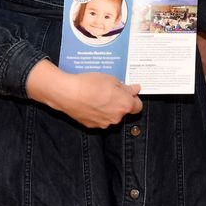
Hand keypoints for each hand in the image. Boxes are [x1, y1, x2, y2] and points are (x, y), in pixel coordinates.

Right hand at [26, 61, 141, 128]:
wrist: (67, 93)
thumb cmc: (90, 84)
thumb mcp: (112, 80)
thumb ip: (126, 88)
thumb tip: (135, 89)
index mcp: (125, 106)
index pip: (138, 106)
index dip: (134, 98)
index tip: (129, 92)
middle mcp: (116, 118)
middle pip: (123, 111)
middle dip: (119, 102)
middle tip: (111, 90)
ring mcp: (103, 123)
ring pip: (111, 115)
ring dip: (108, 107)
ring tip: (98, 95)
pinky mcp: (91, 125)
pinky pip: (99, 118)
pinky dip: (97, 112)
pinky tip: (90, 102)